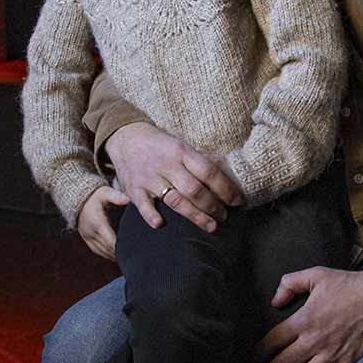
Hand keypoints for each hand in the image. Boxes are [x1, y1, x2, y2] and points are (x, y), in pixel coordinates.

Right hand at [73, 186, 128, 260]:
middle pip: (107, 249)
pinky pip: (96, 250)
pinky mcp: (85, 238)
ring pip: (102, 252)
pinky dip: (106, 254)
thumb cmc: (94, 195)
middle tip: (134, 254)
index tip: (132, 249)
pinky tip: (115, 255)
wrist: (76, 198)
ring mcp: (87, 236)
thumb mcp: (105, 193)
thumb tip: (128, 199)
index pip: (110, 241)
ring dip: (113, 255)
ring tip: (126, 256)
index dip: (120, 247)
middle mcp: (91, 232)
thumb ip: (117, 196)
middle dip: (120, 252)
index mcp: (97, 223)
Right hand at [106, 121, 243, 231]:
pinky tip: (160, 225)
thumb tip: (227, 178)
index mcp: (182, 151)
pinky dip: (151, 215)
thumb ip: (198, 162)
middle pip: (195, 190)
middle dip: (213, 207)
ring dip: (194, 216)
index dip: (226, 189)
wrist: (126, 136)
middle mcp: (167, 164)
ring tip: (210, 226)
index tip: (237, 201)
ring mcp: (149, 177)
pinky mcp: (134, 188)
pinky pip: (143, 204)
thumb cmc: (160, 145)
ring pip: (175, 201)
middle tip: (224, 217)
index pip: (209, 172)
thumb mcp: (180, 146)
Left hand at [256, 264, 362, 362]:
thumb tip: (274, 302)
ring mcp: (332, 355)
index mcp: (305, 319)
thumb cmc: (348, 284)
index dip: (260, 351)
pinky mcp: (349, 362)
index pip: (274, 340)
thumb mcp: (315, 274)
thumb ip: (289, 283)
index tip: (254, 359)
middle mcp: (315, 341)